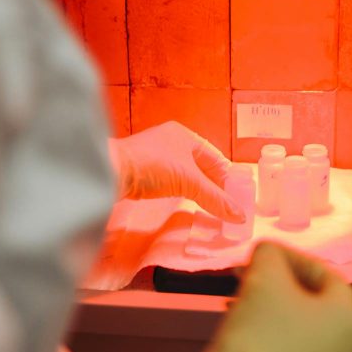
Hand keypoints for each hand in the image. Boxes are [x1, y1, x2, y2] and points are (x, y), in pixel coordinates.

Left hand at [108, 121, 243, 221]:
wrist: (111, 172)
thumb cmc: (153, 167)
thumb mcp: (189, 182)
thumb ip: (215, 199)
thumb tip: (239, 216)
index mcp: (184, 135)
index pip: (214, 157)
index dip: (227, 177)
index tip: (237, 196)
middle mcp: (171, 142)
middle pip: (201, 167)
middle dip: (214, 186)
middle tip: (227, 206)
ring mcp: (156, 156)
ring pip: (186, 175)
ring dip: (199, 190)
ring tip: (212, 207)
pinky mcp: (145, 171)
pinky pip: (172, 181)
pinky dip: (184, 192)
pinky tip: (189, 202)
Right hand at [170, 243, 351, 351]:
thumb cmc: (259, 335)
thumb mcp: (262, 279)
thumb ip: (269, 255)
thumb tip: (268, 254)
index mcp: (346, 319)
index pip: (327, 276)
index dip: (293, 259)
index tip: (262, 255)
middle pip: (315, 310)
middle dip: (280, 291)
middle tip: (247, 282)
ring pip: (303, 342)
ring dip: (275, 321)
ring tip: (240, 313)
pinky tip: (247, 349)